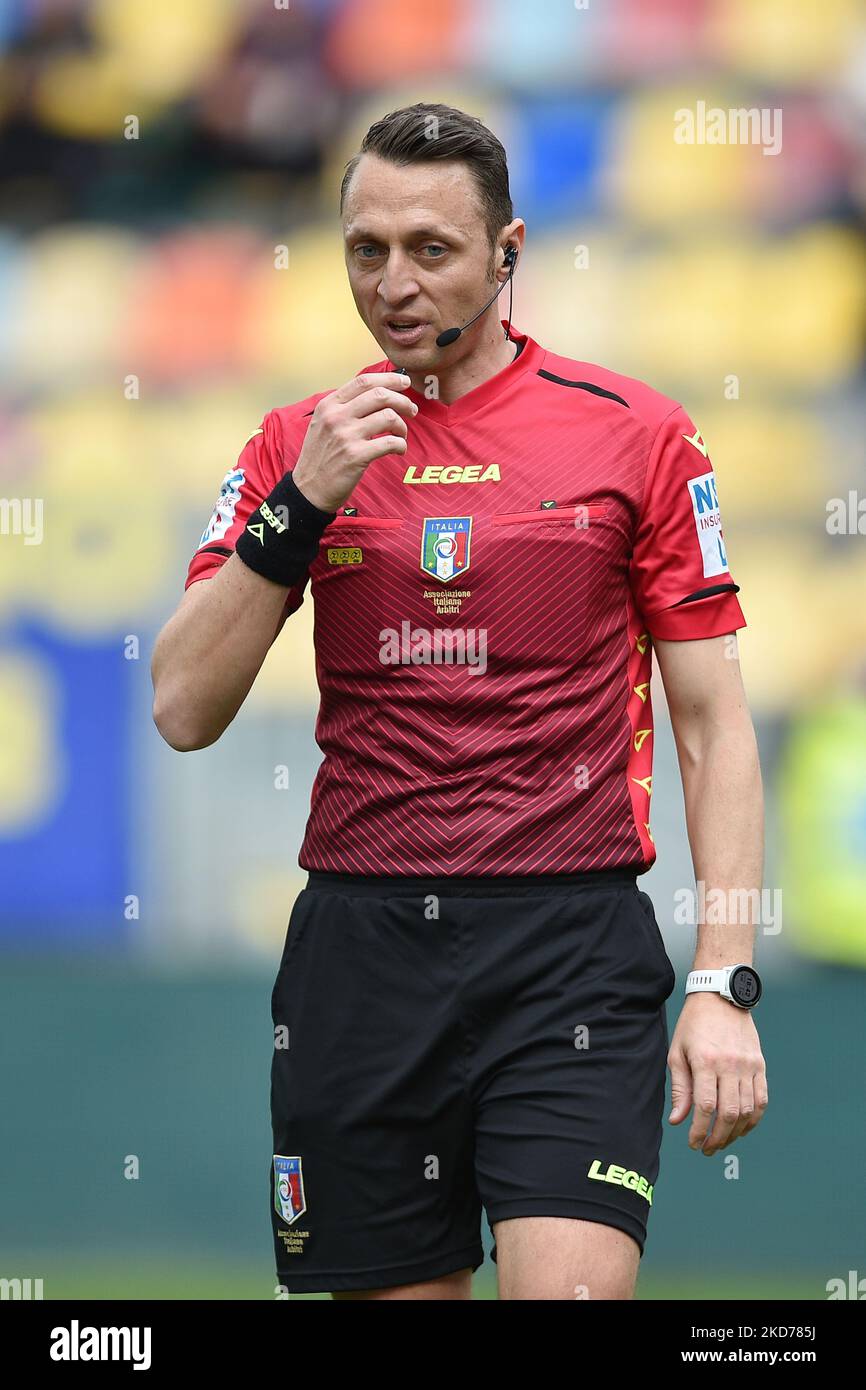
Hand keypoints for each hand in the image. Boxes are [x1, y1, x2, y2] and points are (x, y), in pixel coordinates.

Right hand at [291, 372, 417, 512]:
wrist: (309, 489)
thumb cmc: (321, 457)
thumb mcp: (322, 424)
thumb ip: (344, 408)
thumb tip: (376, 393)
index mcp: (329, 405)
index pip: (363, 381)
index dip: (389, 379)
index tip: (404, 382)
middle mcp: (336, 417)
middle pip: (380, 395)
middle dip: (402, 400)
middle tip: (411, 410)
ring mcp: (346, 436)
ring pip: (388, 417)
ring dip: (402, 426)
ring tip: (401, 435)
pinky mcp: (356, 456)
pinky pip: (390, 442)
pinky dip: (401, 445)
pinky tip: (399, 450)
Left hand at [667, 992, 767, 1153]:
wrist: (721, 997)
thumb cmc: (693, 1025)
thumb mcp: (677, 1052)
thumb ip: (679, 1088)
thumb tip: (678, 1121)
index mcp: (706, 1061)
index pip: (705, 1107)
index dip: (699, 1130)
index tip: (693, 1143)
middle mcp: (730, 1065)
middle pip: (729, 1113)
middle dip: (717, 1137)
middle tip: (707, 1148)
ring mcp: (749, 1065)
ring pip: (747, 1110)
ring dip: (735, 1132)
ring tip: (722, 1141)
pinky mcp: (760, 1065)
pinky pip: (761, 1099)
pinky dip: (753, 1119)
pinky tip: (741, 1128)